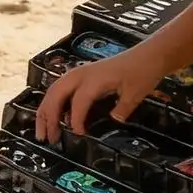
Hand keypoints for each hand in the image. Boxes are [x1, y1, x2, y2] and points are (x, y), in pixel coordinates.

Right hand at [34, 38, 170, 141]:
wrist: (148, 55)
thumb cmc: (142, 72)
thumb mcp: (136, 93)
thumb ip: (122, 109)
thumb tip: (112, 122)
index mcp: (95, 78)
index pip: (78, 101)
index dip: (76, 119)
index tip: (77, 134)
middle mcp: (82, 74)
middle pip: (56, 94)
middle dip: (48, 117)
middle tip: (46, 138)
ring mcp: (80, 73)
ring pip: (54, 91)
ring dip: (46, 111)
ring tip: (43, 132)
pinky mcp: (82, 75)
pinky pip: (61, 89)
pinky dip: (54, 104)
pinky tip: (57, 118)